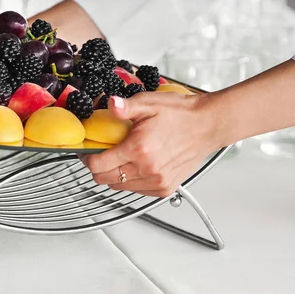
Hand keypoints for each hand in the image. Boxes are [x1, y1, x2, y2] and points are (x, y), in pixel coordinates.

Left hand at [80, 92, 220, 196]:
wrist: (207, 125)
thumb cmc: (181, 114)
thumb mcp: (149, 103)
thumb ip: (125, 106)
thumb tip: (111, 105)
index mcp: (138, 149)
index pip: (98, 165)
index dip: (87, 159)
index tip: (87, 152)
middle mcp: (147, 169)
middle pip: (105, 179)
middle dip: (97, 168)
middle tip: (100, 154)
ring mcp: (157, 181)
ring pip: (120, 187)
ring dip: (114, 175)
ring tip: (119, 158)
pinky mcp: (165, 187)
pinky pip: (137, 191)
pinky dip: (131, 182)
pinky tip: (135, 166)